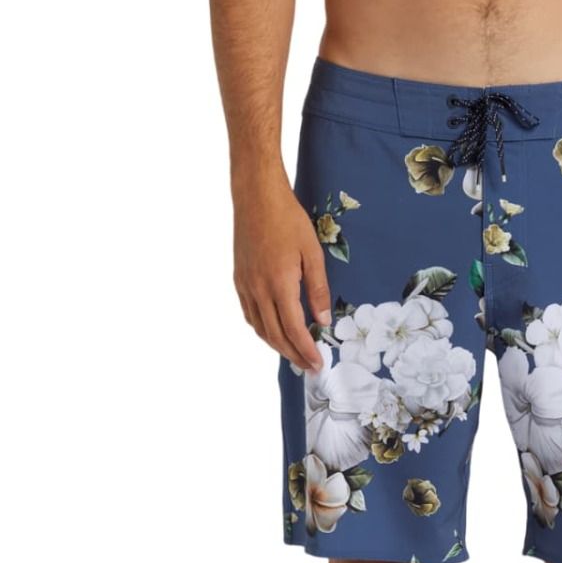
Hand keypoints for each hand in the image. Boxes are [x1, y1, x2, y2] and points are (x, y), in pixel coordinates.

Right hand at [232, 180, 329, 371]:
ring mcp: (245, 285)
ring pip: (260, 328)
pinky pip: (249, 314)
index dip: (306, 350)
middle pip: (275, 335)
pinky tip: (273, 332)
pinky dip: (262, 329)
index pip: (294, 330)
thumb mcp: (313, 253)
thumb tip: (322, 320)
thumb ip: (318, 289)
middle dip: (294, 355)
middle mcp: (258, 289)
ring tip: (294, 355)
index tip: (318, 363)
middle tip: (309, 367)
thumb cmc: (288, 220)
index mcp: (279, 284)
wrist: (256, 196)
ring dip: (277, 346)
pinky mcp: (238, 279)